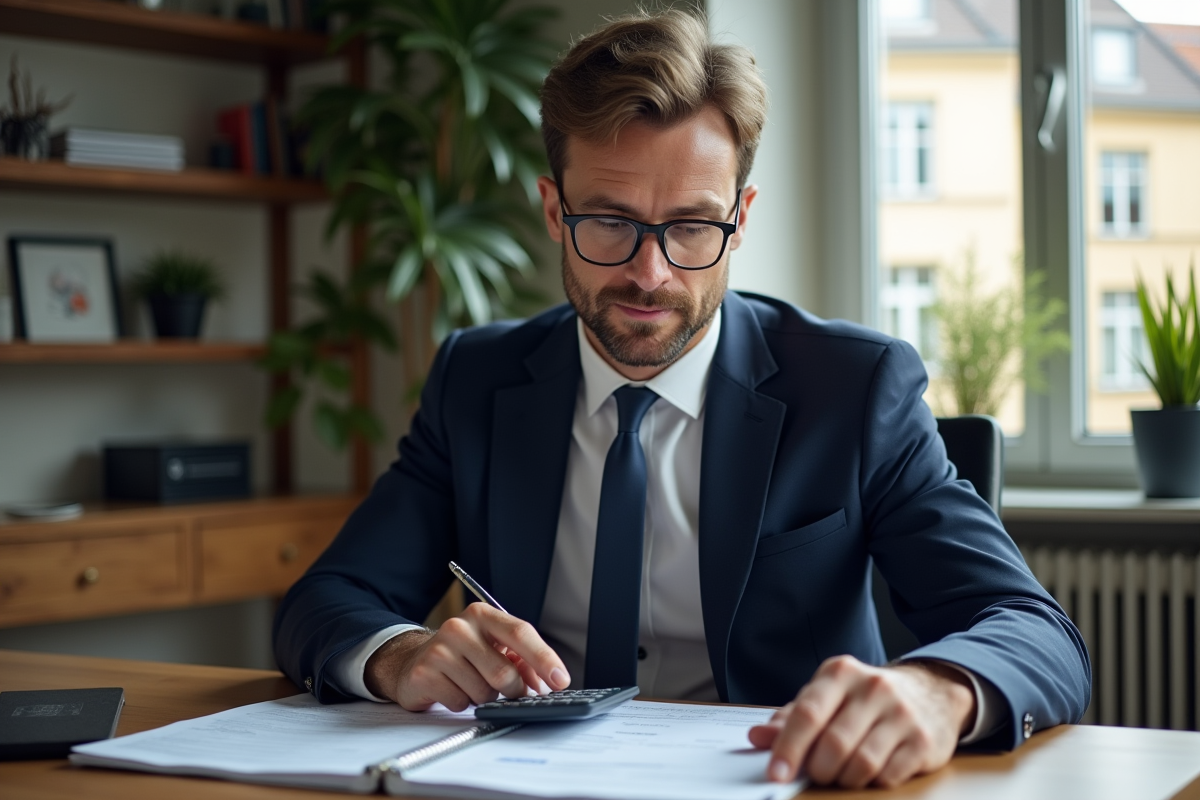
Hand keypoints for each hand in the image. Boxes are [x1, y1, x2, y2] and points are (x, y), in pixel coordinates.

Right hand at [364, 603, 571, 711]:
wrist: (413, 660)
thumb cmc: (463, 654)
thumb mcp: (493, 647)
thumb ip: (522, 660)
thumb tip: (544, 682)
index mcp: (483, 615)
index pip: (521, 633)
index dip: (544, 658)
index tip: (561, 679)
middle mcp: (459, 627)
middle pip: (504, 672)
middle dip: (514, 690)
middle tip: (511, 692)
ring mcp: (439, 649)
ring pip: (484, 692)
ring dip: (485, 697)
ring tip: (472, 684)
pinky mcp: (424, 673)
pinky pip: (460, 702)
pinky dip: (464, 703)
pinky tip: (454, 689)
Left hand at [747, 656, 974, 788]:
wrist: (930, 692)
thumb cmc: (864, 700)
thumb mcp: (826, 698)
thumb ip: (791, 719)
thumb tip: (756, 738)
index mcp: (840, 673)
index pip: (808, 714)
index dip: (788, 748)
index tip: (776, 774)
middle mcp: (873, 688)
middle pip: (834, 744)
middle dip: (818, 769)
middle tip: (817, 773)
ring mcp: (902, 713)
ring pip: (861, 764)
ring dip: (844, 779)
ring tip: (841, 773)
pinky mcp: (923, 740)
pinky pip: (888, 775)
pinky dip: (872, 782)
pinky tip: (870, 772)